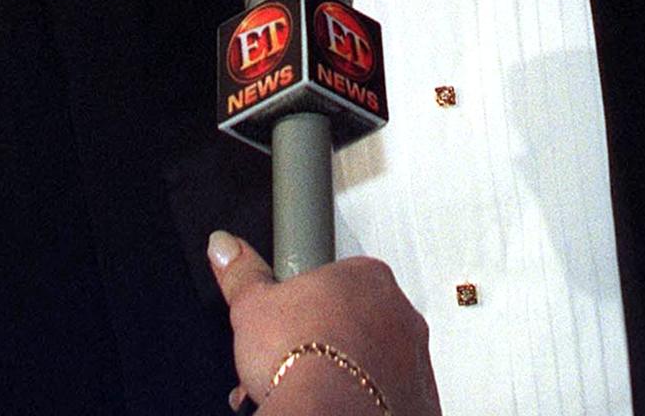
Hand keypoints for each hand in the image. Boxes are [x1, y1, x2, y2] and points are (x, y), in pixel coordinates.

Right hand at [207, 231, 439, 415]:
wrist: (328, 413)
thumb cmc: (300, 359)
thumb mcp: (253, 306)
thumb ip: (242, 273)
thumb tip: (225, 246)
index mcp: (368, 277)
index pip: (337, 285)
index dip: (305, 311)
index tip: (288, 331)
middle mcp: (400, 313)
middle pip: (356, 325)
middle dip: (323, 346)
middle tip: (291, 368)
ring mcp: (414, 358)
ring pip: (374, 362)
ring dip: (343, 375)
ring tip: (307, 393)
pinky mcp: (419, 398)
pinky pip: (390, 397)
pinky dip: (364, 403)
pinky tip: (335, 407)